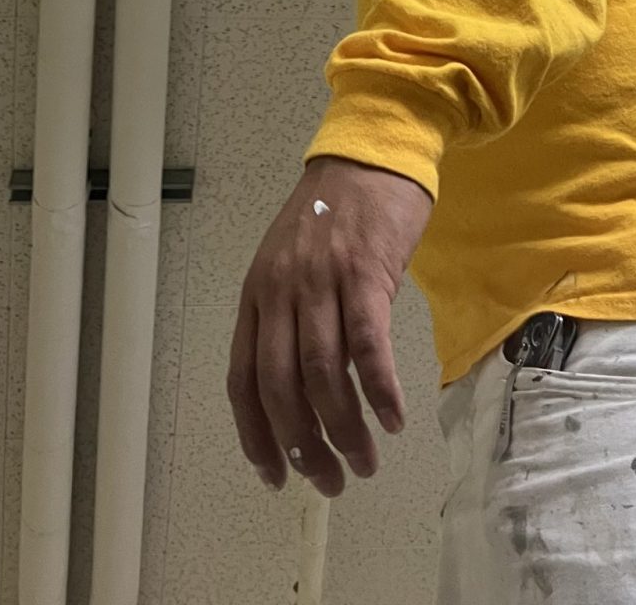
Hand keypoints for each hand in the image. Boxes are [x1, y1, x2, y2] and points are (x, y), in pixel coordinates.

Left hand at [227, 156, 432, 497]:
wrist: (371, 153)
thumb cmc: (334, 211)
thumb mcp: (292, 263)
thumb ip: (290, 320)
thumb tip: (305, 396)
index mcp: (256, 293)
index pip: (243, 380)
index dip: (256, 435)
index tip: (276, 476)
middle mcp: (280, 290)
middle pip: (281, 387)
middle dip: (303, 446)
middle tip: (329, 482)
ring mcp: (320, 279)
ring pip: (323, 374)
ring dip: (344, 430)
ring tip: (364, 463)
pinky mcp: (364, 272)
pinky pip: (367, 345)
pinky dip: (379, 390)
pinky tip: (392, 420)